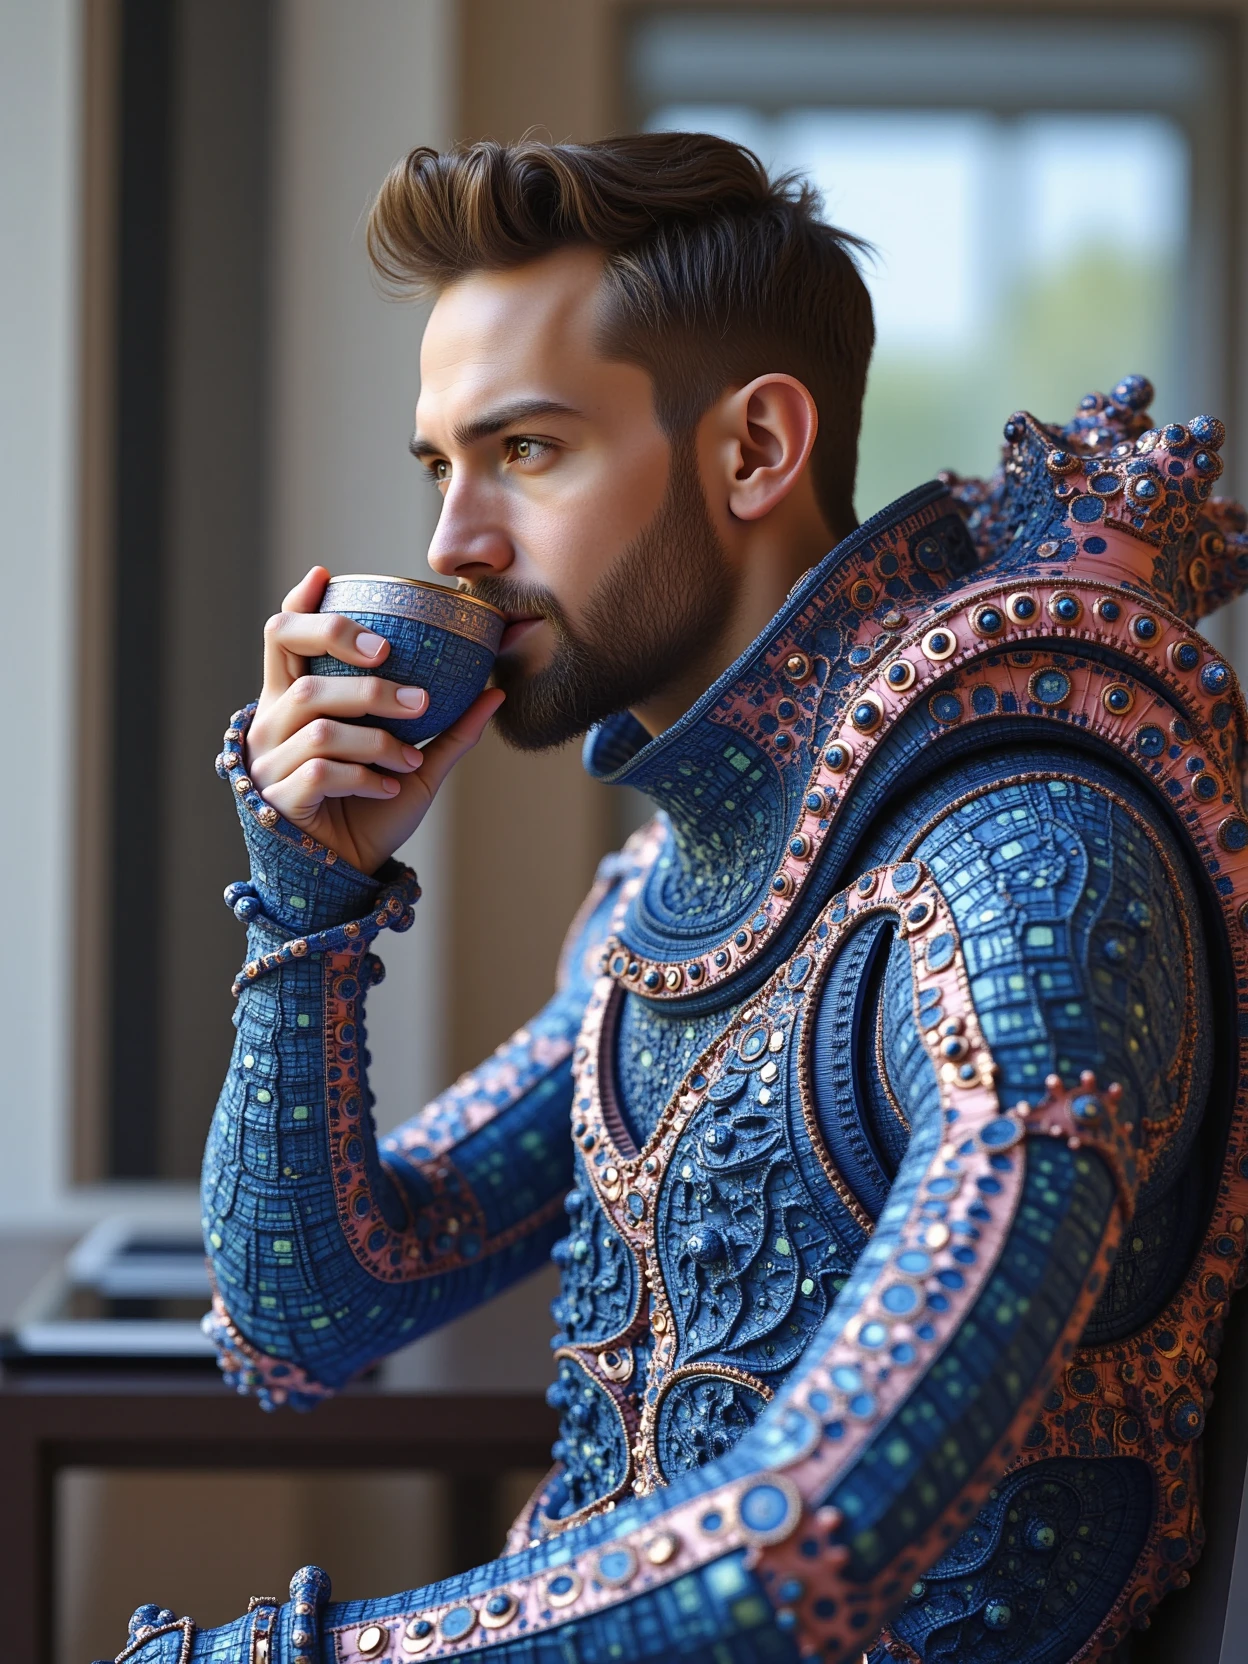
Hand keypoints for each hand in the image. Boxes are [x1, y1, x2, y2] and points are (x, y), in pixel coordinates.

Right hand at [245, 566, 503, 872]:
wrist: (350, 876)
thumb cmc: (374, 812)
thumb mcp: (418, 767)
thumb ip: (450, 730)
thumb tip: (496, 692)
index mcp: (296, 702)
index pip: (282, 637)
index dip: (301, 603)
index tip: (327, 576)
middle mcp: (272, 722)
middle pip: (295, 660)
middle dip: (355, 663)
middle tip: (401, 674)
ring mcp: (270, 761)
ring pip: (319, 725)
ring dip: (375, 736)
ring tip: (410, 758)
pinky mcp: (280, 799)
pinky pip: (322, 772)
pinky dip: (364, 776)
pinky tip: (388, 786)